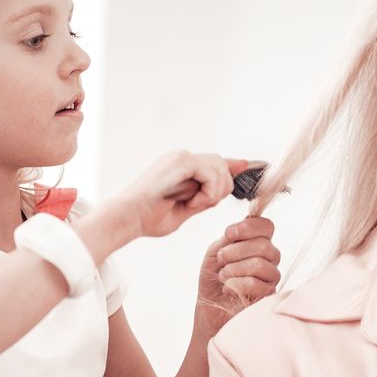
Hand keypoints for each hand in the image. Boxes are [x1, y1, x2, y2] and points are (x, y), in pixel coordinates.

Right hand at [107, 152, 251, 240]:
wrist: (129, 218)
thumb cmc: (150, 218)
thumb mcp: (186, 209)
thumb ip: (205, 198)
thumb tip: (223, 193)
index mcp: (181, 167)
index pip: (215, 161)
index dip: (233, 166)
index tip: (247, 167)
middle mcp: (181, 158)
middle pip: (221, 163)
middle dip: (222, 187)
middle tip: (204, 204)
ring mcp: (180, 158)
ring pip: (219, 167)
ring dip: (215, 191)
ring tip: (195, 204)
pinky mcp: (180, 162)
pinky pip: (210, 173)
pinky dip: (208, 190)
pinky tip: (193, 201)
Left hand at [196, 215, 280, 334]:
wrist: (208, 307)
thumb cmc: (213, 278)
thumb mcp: (216, 251)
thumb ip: (231, 237)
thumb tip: (248, 217)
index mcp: (258, 242)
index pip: (267, 226)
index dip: (248, 227)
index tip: (228, 235)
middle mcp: (270, 258)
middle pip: (263, 245)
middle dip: (234, 251)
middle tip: (221, 260)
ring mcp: (271, 277)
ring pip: (259, 264)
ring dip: (233, 269)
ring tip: (222, 277)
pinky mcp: (268, 296)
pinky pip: (256, 284)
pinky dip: (235, 285)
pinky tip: (227, 289)